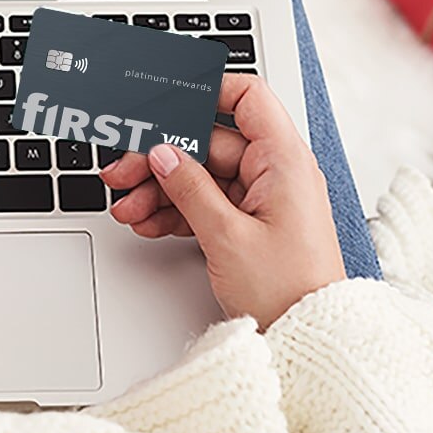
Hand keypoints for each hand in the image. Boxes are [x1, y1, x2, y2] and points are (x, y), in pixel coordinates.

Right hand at [100, 74, 344, 327]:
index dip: (206, 91)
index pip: (247, 98)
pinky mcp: (250, 224)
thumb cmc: (289, 291)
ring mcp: (262, 199)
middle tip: (123, 173)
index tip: (164, 100)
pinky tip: (147, 222)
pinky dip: (174, 211)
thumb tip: (162, 154)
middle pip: (208, 142)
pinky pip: (205, 203)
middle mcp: (275, 173)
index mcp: (283, 161)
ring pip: (200, 176)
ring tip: (128, 208)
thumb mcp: (228, 236)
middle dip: (161, 158)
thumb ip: (190, 188)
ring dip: (160, 189)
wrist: (309, 341)